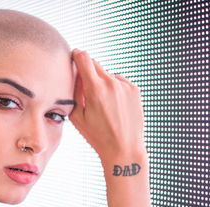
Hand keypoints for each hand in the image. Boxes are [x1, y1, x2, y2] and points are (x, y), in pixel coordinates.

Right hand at [70, 49, 145, 163]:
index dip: (76, 55)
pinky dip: (114, 88)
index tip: (74, 57)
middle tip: (86, 90)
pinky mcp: (135, 90)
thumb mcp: (77, 116)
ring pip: (107, 74)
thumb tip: (75, 73)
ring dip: (102, 82)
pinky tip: (114, 106)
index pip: (83, 58)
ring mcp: (126, 86)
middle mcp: (112, 83)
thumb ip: (75, 91)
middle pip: (95, 64)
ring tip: (103, 105)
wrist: (124, 149)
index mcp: (95, 89)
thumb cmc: (98, 136)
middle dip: (88, 72)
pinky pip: (119, 81)